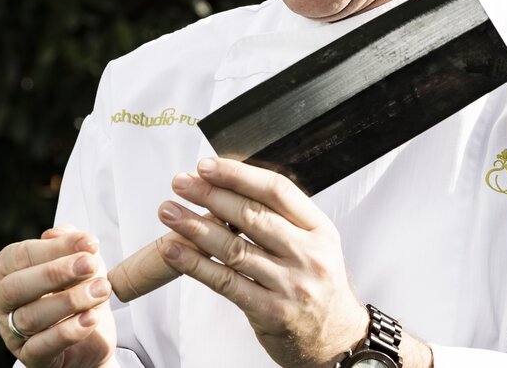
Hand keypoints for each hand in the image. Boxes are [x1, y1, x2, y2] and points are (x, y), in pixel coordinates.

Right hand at [0, 225, 116, 366]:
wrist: (92, 335)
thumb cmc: (79, 289)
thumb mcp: (79, 261)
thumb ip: (68, 242)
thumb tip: (56, 233)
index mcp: (8, 270)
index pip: (21, 255)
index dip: (57, 247)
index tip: (91, 243)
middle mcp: (2, 301)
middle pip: (16, 287)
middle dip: (56, 273)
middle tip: (91, 265)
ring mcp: (12, 332)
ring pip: (29, 317)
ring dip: (70, 301)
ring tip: (101, 290)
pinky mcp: (30, 358)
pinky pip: (41, 347)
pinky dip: (68, 332)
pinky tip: (91, 318)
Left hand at [157, 158, 367, 367]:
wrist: (338, 340)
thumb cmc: (320, 287)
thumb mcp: (316, 245)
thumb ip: (283, 219)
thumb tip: (231, 185)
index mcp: (319, 230)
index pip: (277, 191)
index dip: (239, 175)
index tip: (207, 166)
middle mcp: (308, 254)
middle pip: (252, 215)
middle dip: (211, 194)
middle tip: (181, 182)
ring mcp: (290, 284)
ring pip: (234, 248)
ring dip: (194, 226)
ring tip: (168, 211)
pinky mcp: (271, 312)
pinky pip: (226, 282)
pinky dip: (195, 264)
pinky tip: (174, 250)